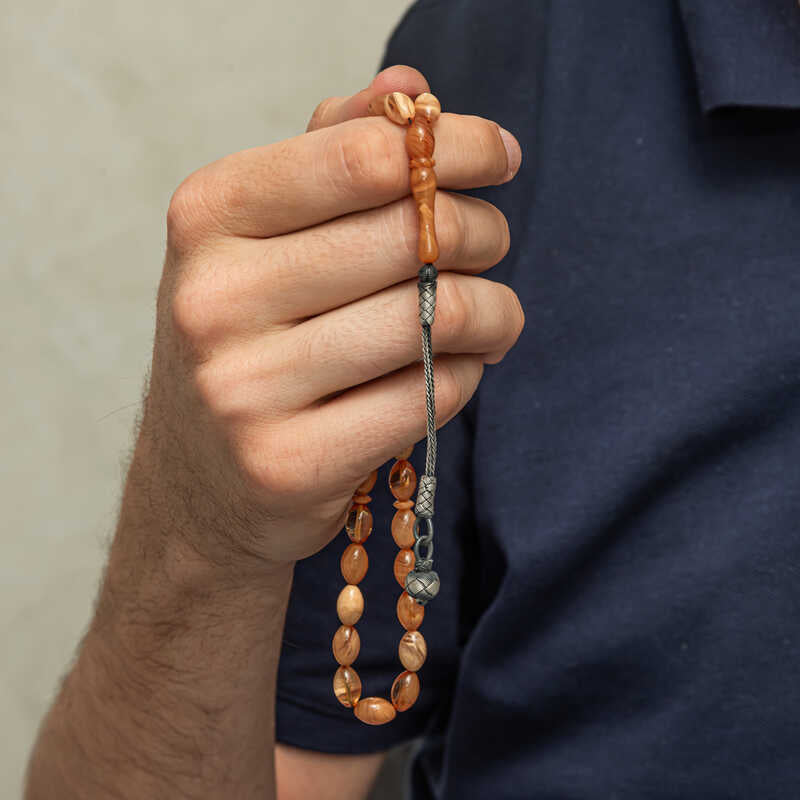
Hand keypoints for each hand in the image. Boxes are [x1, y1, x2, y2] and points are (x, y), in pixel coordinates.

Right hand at [140, 64, 523, 572]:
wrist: (203, 477)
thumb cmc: (250, 339)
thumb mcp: (264, 237)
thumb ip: (330, 154)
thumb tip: (407, 90)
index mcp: (208, 219)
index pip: (362, 157)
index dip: (456, 147)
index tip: (500, 158)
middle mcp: (214, 299)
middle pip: (410, 237)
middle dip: (484, 233)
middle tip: (493, 246)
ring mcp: (246, 390)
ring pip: (434, 321)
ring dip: (494, 312)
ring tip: (495, 317)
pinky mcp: (290, 464)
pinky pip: (429, 396)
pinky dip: (466, 374)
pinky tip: (456, 368)